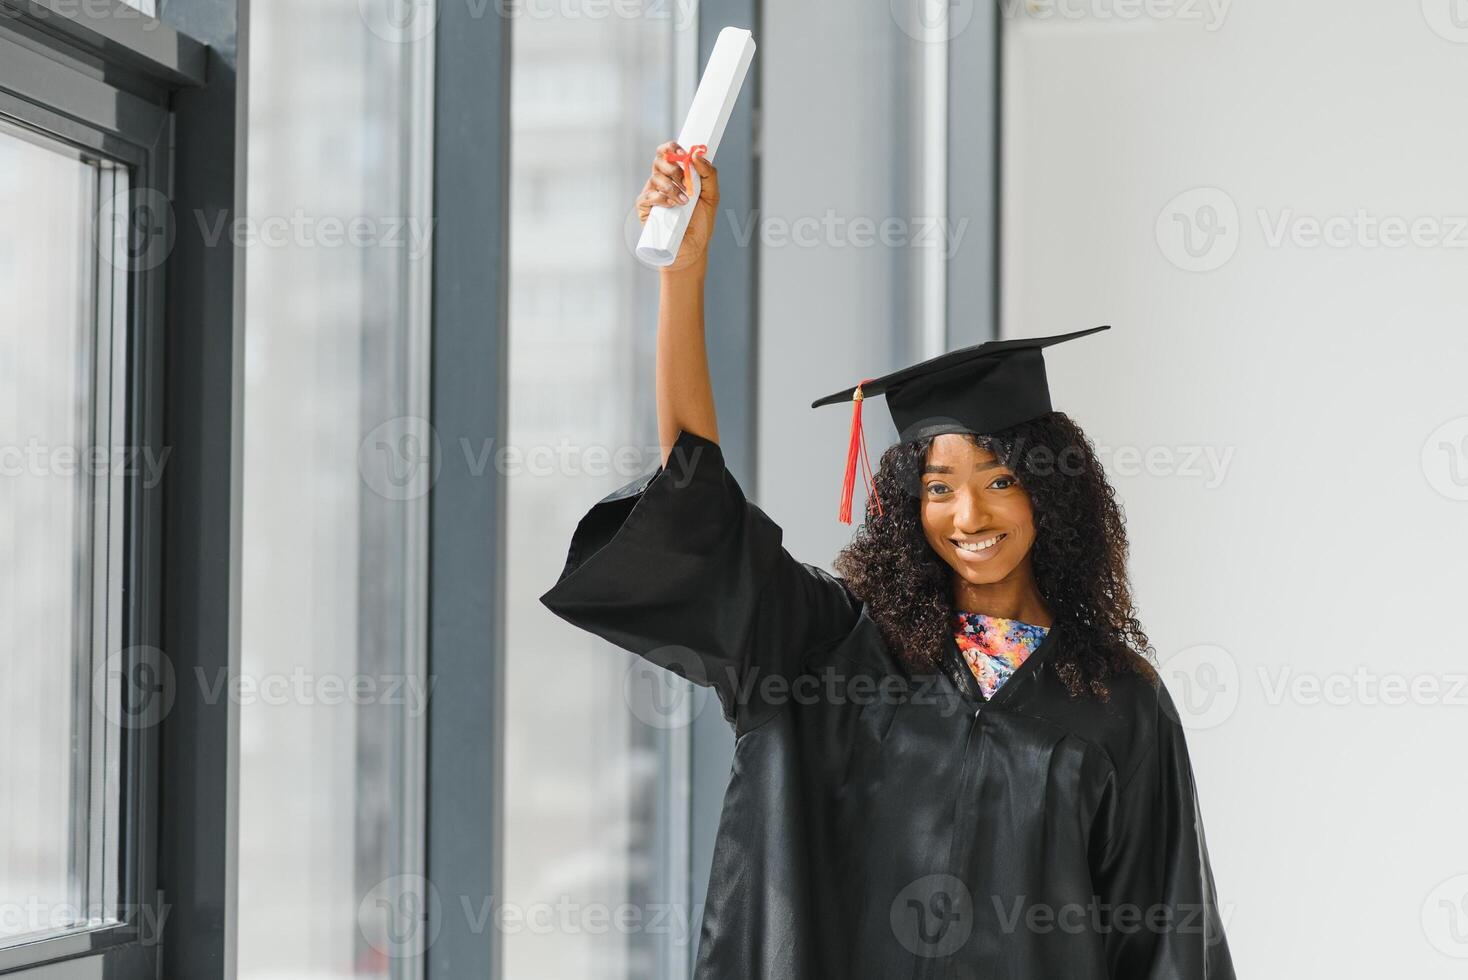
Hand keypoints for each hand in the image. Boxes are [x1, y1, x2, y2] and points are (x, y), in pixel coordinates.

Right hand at [636, 140, 718, 272]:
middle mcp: (662, 180)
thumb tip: (697, 155)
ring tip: (684, 201)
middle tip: (686, 181)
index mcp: (676, 174)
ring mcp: (652, 194)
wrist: (691, 248)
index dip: (673, 147)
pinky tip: (672, 206)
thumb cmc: (701, 222)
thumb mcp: (712, 197)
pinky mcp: (645, 209)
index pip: (668, 151)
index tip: (683, 152)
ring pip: (655, 178)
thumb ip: (709, 174)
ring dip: (671, 186)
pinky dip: (661, 198)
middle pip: (659, 160)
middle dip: (674, 168)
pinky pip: (648, 196)